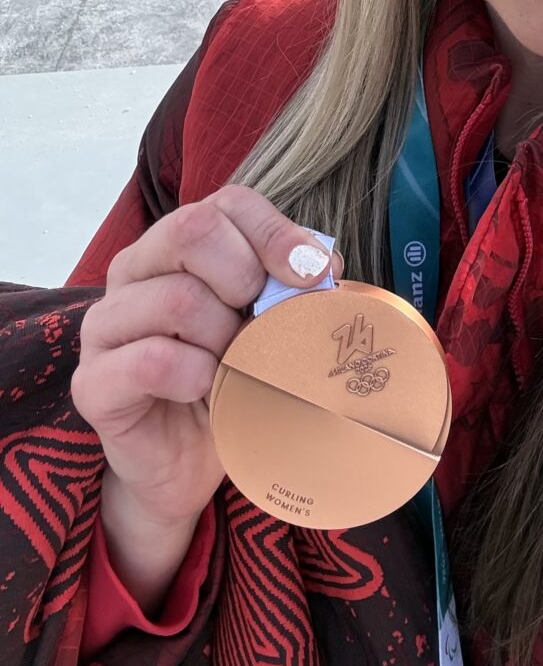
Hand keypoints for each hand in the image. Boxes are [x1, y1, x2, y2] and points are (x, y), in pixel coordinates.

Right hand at [72, 186, 343, 535]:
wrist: (187, 461)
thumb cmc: (231, 380)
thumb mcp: (268, 325)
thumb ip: (290, 288)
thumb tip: (325, 266)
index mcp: (176, 245)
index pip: (227, 203)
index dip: (276, 233)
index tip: (314, 277)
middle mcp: (133, 270)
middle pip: (192, 230)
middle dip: (245, 278)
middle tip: (259, 325)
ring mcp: (106, 323)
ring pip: (177, 299)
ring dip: (224, 339)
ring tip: (232, 366)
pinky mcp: (94, 381)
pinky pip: (153, 361)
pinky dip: (195, 377)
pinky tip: (205, 391)